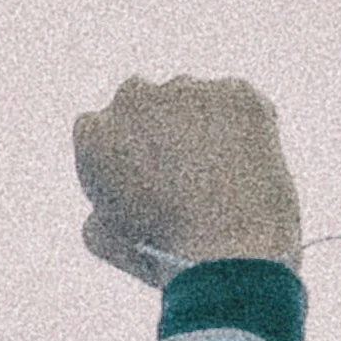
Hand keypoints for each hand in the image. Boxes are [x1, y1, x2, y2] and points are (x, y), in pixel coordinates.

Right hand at [72, 73, 301, 289]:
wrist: (227, 247)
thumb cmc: (161, 251)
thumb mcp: (107, 241)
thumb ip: (97, 212)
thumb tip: (103, 210)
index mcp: (94, 133)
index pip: (100, 129)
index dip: (121, 153)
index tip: (137, 172)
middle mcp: (135, 97)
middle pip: (143, 101)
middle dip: (156, 126)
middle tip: (179, 168)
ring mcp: (188, 89)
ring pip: (193, 100)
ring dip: (200, 124)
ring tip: (219, 172)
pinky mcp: (235, 92)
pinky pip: (237, 105)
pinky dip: (241, 128)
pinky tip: (246, 164)